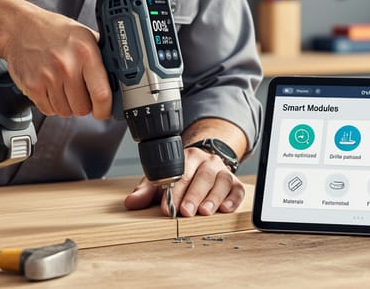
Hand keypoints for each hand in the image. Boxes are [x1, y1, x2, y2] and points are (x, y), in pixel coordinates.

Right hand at [1, 6, 111, 118]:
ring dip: (68, 105)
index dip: (105, 109)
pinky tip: (53, 90)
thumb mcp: (85, 36)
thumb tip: (118, 78)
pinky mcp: (32, 86)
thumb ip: (101, 56)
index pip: (101, 93)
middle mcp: (67, 66)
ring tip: (66, 88)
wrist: (20, 27)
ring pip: (66, 111)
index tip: (105, 111)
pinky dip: (53, 105)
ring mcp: (47, 77)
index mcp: (86, 54)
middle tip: (83, 95)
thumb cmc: (54, 31)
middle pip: (83, 107)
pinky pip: (48, 110)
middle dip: (86, 105)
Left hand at [124, 148, 244, 216]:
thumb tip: (131, 202)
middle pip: (203, 176)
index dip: (175, 190)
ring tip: (205, 212)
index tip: (167, 206)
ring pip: (222, 181)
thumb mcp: (162, 179)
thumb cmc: (181, 176)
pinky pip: (237, 189)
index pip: (182, 173)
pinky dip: (233, 199)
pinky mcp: (235, 182)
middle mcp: (208, 162)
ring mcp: (223, 171)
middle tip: (186, 212)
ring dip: (214, 198)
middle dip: (194, 195)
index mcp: (188, 157)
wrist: (204, 164)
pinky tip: (226, 208)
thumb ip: (147, 191)